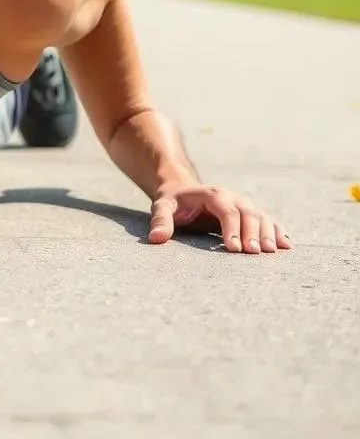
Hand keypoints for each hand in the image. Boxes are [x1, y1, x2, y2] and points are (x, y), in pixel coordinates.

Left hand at [148, 184, 290, 253]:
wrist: (183, 189)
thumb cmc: (173, 202)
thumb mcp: (163, 206)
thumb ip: (161, 220)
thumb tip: (156, 238)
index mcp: (213, 195)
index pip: (226, 211)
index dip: (232, 229)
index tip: (234, 249)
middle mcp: (232, 198)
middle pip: (248, 214)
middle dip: (253, 233)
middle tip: (255, 254)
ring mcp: (243, 205)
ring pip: (261, 217)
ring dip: (269, 233)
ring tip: (273, 252)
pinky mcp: (249, 214)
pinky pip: (267, 221)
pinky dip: (277, 231)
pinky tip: (287, 244)